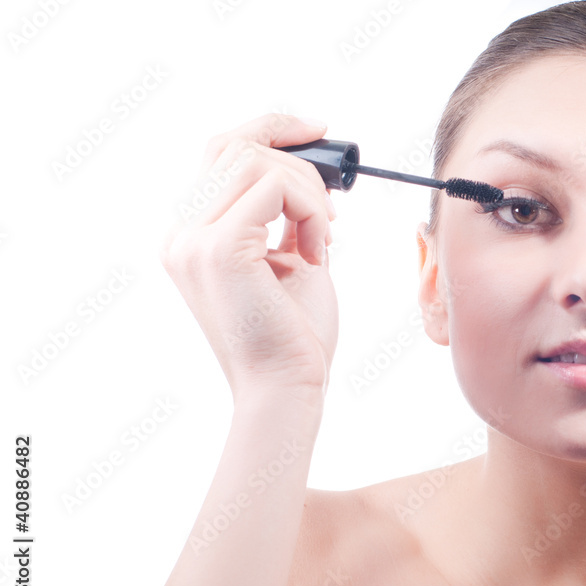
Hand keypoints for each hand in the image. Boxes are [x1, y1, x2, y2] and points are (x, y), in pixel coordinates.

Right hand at [160, 113, 338, 399]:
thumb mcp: (288, 261)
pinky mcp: (219, 249)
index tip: (315, 130)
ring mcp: (193, 241)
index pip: (219, 153)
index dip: (268, 129)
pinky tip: (319, 249)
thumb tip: (304, 173)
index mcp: (190, 237)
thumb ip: (282, 217)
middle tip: (335, 198)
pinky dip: (308, 209)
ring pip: (256, 161)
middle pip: (233, 145)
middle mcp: (180, 235)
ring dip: (307, 191)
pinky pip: (273, 188)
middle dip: (297, 158)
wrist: (288, 387)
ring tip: (324, 238)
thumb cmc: (294, 335)